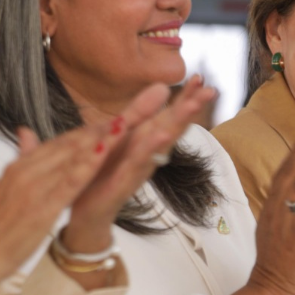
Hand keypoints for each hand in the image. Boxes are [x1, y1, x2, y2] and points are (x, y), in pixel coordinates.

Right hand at [0, 120, 121, 294]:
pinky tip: (104, 153)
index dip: (84, 131)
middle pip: (66, 145)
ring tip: (120, 126)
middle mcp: (24, 171)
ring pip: (70, 158)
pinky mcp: (40, 207)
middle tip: (122, 117)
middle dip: (95, 130)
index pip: (57, 143)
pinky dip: (87, 165)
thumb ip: (24, 159)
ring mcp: (32, 188)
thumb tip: (26, 131)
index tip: (107, 121)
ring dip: (97, 140)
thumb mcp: (9, 188)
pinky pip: (68, 182)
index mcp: (18, 167)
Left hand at [63, 76, 215, 252]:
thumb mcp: (115, 142)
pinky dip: (149, 150)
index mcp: (141, 142)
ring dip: (177, 124)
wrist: (84, 216)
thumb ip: (132, 119)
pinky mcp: (122, 185)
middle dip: (190, 107)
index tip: (200, 78)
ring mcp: (137, 170)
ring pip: (161, 144)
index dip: (184, 98)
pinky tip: (159, 136)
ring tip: (191, 106)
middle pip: (171, 127)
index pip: (167, 115)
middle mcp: (146, 155)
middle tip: (210, 89)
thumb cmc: (101, 177)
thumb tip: (153, 93)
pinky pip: (137, 165)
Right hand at [245, 126, 294, 294]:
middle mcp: (275, 211)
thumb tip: (289, 189)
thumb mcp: (276, 228)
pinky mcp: (294, 240)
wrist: (269, 292)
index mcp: (272, 208)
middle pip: (287, 173)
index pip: (283, 172)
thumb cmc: (277, 263)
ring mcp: (283, 225)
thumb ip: (282, 208)